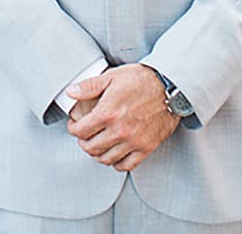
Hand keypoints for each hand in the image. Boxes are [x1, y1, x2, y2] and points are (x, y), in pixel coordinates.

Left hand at [64, 65, 179, 171]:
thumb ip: (89, 86)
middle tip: (83, 136)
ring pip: (106, 159)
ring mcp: (133, 141)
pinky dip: (116, 163)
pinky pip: (126, 165)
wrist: (171, 86)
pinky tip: (114, 155)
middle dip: (83, 142)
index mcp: (108, 113)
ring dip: (97, 154)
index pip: (81, 131)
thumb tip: (71, 92)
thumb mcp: (112, 77)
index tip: (74, 126)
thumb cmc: (143, 79)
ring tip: (96, 146)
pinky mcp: (146, 147)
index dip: (73, 129)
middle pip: (91, 147)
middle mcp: (119, 131)